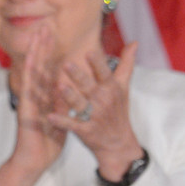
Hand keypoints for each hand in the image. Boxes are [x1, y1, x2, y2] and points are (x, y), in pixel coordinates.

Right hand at [0, 26, 67, 185]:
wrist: (35, 160)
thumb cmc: (47, 142)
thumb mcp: (61, 117)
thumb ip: (64, 101)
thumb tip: (71, 87)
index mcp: (45, 96)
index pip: (48, 70)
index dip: (52, 53)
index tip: (55, 35)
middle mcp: (36, 94)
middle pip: (40, 65)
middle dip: (43, 46)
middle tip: (46, 25)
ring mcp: (30, 99)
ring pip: (33, 71)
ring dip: (36, 52)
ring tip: (39, 34)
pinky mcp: (26, 107)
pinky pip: (28, 86)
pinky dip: (30, 71)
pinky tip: (31, 57)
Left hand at [47, 42, 142, 180]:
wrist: (118, 143)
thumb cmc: (118, 110)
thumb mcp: (124, 87)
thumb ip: (126, 64)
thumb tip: (134, 42)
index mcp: (111, 88)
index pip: (104, 73)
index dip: (97, 64)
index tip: (89, 52)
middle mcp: (103, 101)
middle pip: (89, 86)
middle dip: (78, 76)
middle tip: (66, 64)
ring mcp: (94, 116)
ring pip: (80, 105)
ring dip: (70, 96)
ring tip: (59, 86)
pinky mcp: (86, 131)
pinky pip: (72, 125)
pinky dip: (61, 122)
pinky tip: (50, 116)